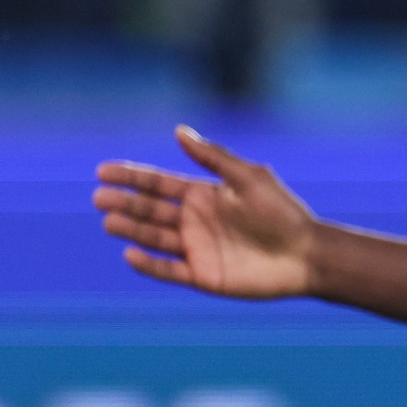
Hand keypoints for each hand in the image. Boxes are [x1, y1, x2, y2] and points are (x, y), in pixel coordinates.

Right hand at [93, 126, 318, 299]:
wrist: (307, 254)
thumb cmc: (283, 212)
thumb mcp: (248, 178)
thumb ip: (213, 158)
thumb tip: (179, 131)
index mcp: (203, 194)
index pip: (158, 184)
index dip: (131, 176)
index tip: (102, 170)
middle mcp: (195, 220)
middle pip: (149, 210)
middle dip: (124, 202)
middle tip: (99, 197)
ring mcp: (196, 248)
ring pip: (153, 237)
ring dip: (130, 230)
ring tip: (109, 221)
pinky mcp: (202, 274)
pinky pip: (168, 269)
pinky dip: (149, 264)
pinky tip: (130, 254)